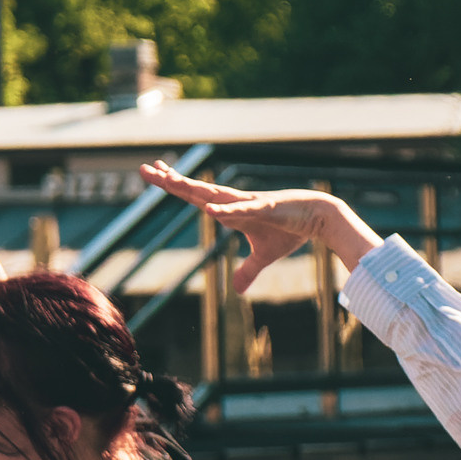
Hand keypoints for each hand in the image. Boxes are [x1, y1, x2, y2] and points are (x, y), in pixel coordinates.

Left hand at [139, 165, 376, 291]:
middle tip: (144, 169)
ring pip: (213, 194)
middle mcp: (233, 202)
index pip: (195, 196)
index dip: (174, 185)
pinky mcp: (265, 208)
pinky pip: (241, 209)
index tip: (154, 173)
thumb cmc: (289, 231)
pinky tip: (209, 208)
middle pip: (195, 190)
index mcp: (229, 210)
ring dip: (190, 188)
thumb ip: (248, 271)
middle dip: (169, 180)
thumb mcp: (264, 257)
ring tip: (168, 180)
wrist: (316, 217)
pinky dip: (225, 209)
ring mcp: (247, 203)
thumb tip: (237, 290)